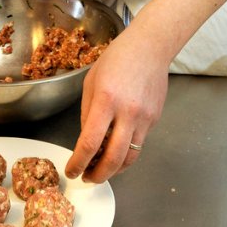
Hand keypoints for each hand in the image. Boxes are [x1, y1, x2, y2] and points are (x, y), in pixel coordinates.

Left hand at [64, 31, 168, 183]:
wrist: (150, 47)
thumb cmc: (117, 59)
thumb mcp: (92, 81)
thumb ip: (88, 113)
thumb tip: (86, 141)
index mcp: (106, 100)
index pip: (90, 142)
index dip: (78, 162)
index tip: (71, 170)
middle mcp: (127, 112)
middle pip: (113, 158)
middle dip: (97, 176)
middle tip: (87, 178)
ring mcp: (144, 118)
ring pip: (130, 157)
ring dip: (114, 170)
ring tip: (101, 171)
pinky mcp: (154, 120)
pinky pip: (139, 144)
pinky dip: (126, 153)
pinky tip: (116, 150)